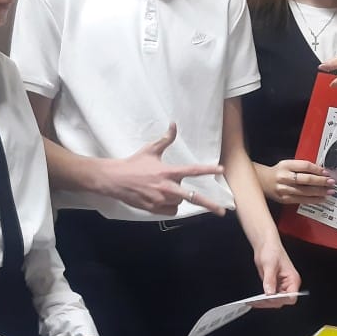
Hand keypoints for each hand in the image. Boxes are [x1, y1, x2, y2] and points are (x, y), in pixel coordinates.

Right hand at [102, 123, 226, 215]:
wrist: (114, 180)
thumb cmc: (133, 164)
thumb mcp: (150, 150)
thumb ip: (165, 139)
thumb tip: (173, 124)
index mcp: (168, 171)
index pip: (192, 170)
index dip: (208, 170)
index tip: (221, 170)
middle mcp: (166, 187)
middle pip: (193, 197)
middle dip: (209, 205)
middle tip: (222, 211)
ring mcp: (160, 200)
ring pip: (179, 202)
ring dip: (178, 197)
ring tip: (164, 188)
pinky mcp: (154, 209)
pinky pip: (170, 211)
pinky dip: (169, 206)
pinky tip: (161, 198)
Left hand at [253, 241, 299, 302]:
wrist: (265, 246)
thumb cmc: (272, 250)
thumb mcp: (270, 265)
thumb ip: (270, 280)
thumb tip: (269, 293)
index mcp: (293, 279)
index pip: (291, 297)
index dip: (282, 299)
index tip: (271, 298)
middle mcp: (288, 284)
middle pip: (282, 301)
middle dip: (271, 302)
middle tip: (259, 301)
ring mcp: (280, 286)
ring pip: (275, 301)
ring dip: (265, 303)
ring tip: (254, 302)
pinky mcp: (273, 286)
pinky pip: (269, 297)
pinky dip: (262, 300)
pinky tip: (255, 300)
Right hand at [260, 158, 332, 205]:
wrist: (262, 181)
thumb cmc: (278, 172)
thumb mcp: (288, 165)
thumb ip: (301, 167)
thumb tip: (321, 172)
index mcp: (286, 165)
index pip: (305, 166)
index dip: (317, 169)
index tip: (326, 173)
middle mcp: (284, 177)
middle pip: (306, 179)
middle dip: (321, 182)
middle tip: (331, 183)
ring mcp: (284, 189)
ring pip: (305, 191)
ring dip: (320, 192)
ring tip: (329, 192)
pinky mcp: (285, 199)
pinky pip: (302, 200)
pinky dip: (313, 200)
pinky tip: (321, 199)